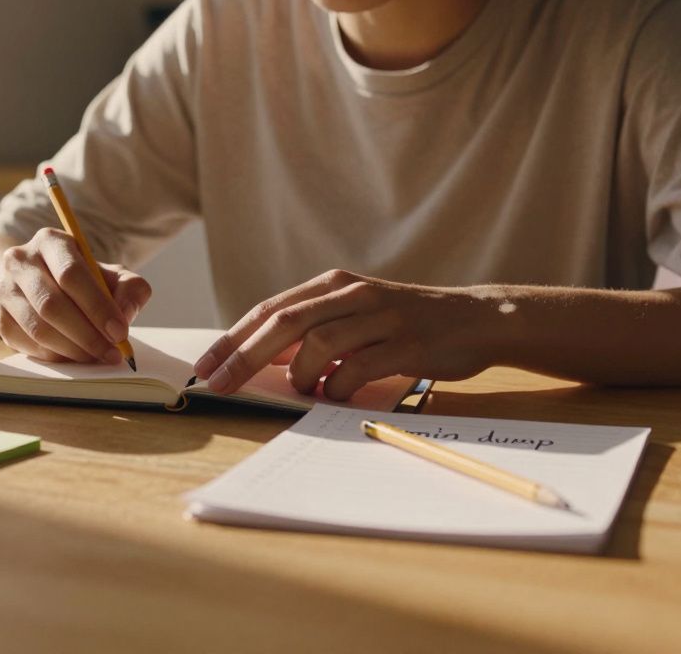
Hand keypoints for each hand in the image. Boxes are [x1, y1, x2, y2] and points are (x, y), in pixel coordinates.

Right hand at [0, 228, 151, 362]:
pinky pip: (27, 344)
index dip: (97, 306)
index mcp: (50, 241)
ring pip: (38, 328)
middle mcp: (20, 260)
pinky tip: (74, 356)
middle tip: (112, 353)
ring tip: (96, 357)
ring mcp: (4, 289)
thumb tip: (125, 314)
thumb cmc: (84, 281)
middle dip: (87, 334)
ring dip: (72, 349)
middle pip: (51, 304)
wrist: (40, 284)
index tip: (120, 331)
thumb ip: (131, 289)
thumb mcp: (112, 275)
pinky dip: (55, 355)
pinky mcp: (0, 317)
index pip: (71, 274)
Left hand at [193, 270, 496, 400]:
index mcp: (334, 285)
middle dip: (244, 356)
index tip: (205, 365)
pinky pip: (360, 368)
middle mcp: (354, 295)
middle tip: (219, 385)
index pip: (270, 309)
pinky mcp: (407, 344)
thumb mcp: (355, 315)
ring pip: (320, 343)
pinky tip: (337, 394)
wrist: (476, 320)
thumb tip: (260, 360)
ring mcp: (382, 318)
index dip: (233, 338)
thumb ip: (312, 330)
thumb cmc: (405, 323)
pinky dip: (339, 386)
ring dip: (301, 374)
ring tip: (305, 389)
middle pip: (285, 323)